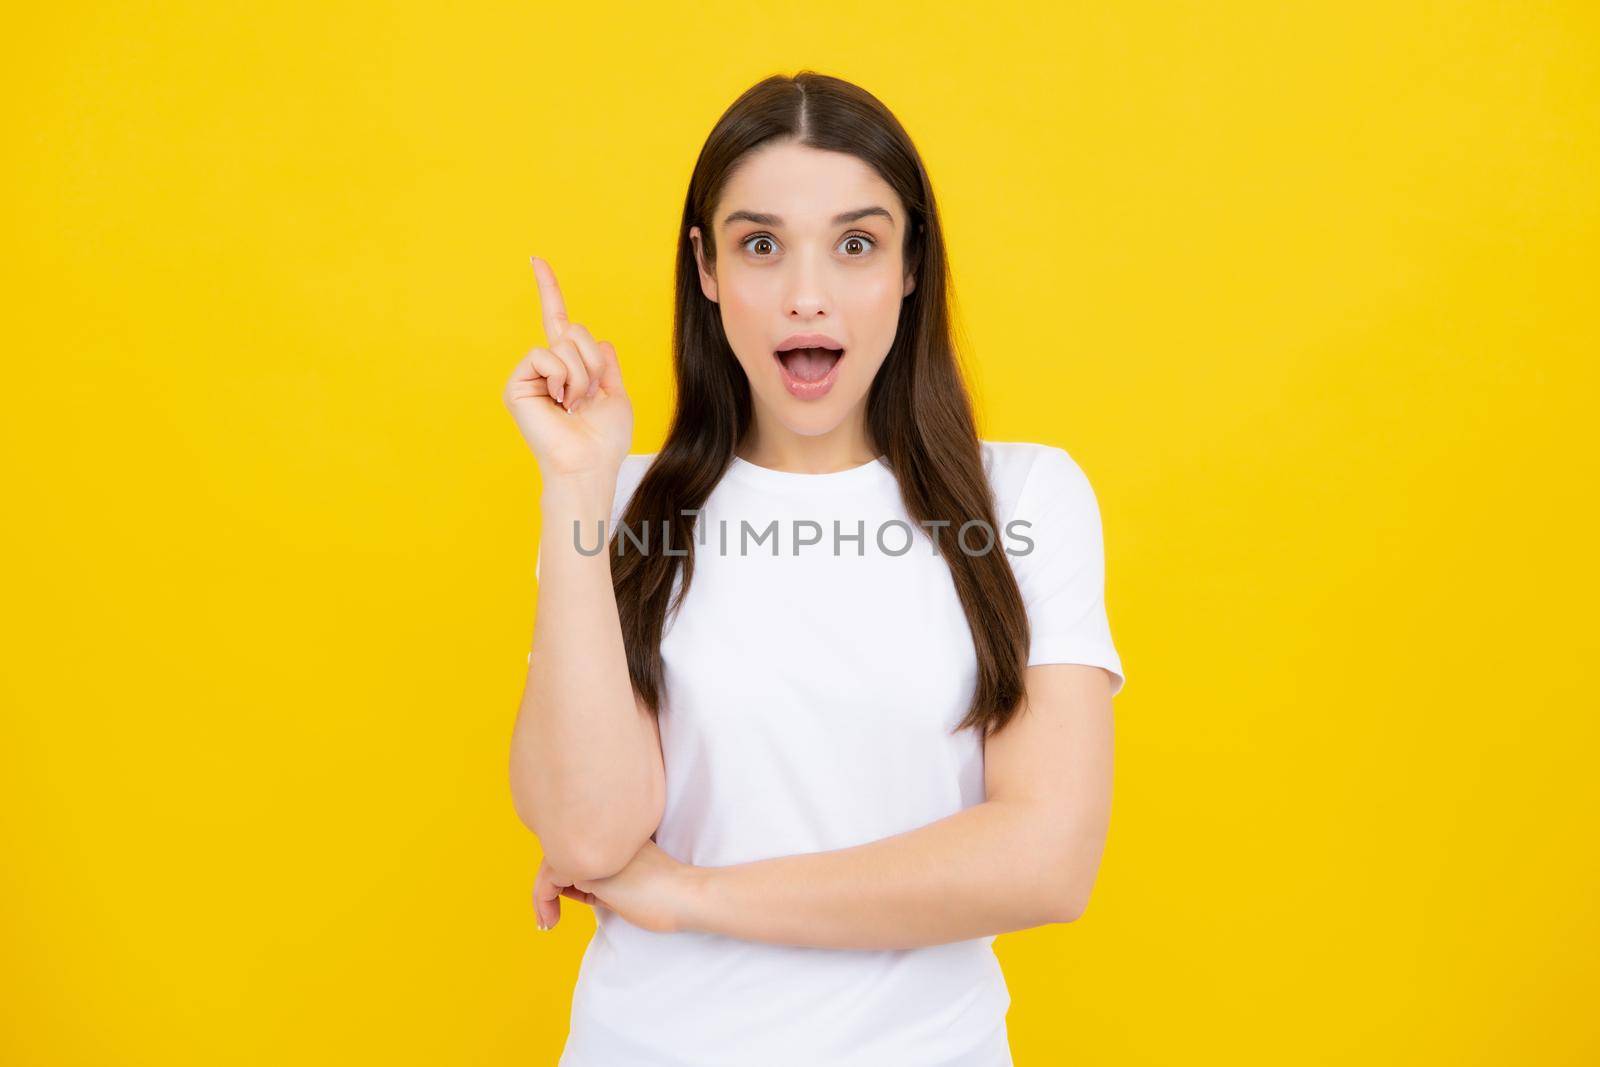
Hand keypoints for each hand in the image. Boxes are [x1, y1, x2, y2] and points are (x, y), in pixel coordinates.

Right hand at [503, 256, 634, 480]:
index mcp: (569, 368)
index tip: (536, 260)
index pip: (558, 322)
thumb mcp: (617, 394)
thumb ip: (607, 363)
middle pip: (574, 330)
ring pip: (564, 342)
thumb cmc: (604, 439)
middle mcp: (547, 367)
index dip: (549, 290)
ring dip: (581, 374)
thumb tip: (597, 338)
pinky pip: (545, 355)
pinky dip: (561, 377)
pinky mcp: (517, 383)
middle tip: (588, 395)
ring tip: (573, 403)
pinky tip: (559, 402)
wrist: (589, 464)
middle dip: (593, 360)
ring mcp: (531, 375)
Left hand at [534, 838, 703, 934]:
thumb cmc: (666, 895)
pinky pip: (548, 880)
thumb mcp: (628, 879)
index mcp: (612, 833)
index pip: (575, 844)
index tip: (567, 901)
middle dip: (548, 885)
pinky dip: (541, 901)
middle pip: (559, 851)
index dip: (566, 873)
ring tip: (546, 922)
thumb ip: (603, 876)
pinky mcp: (589, 869)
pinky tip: (549, 922)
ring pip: (550, 863)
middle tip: (547, 917)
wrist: (688, 897)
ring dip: (541, 896)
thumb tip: (572, 890)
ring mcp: (595, 848)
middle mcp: (601, 834)